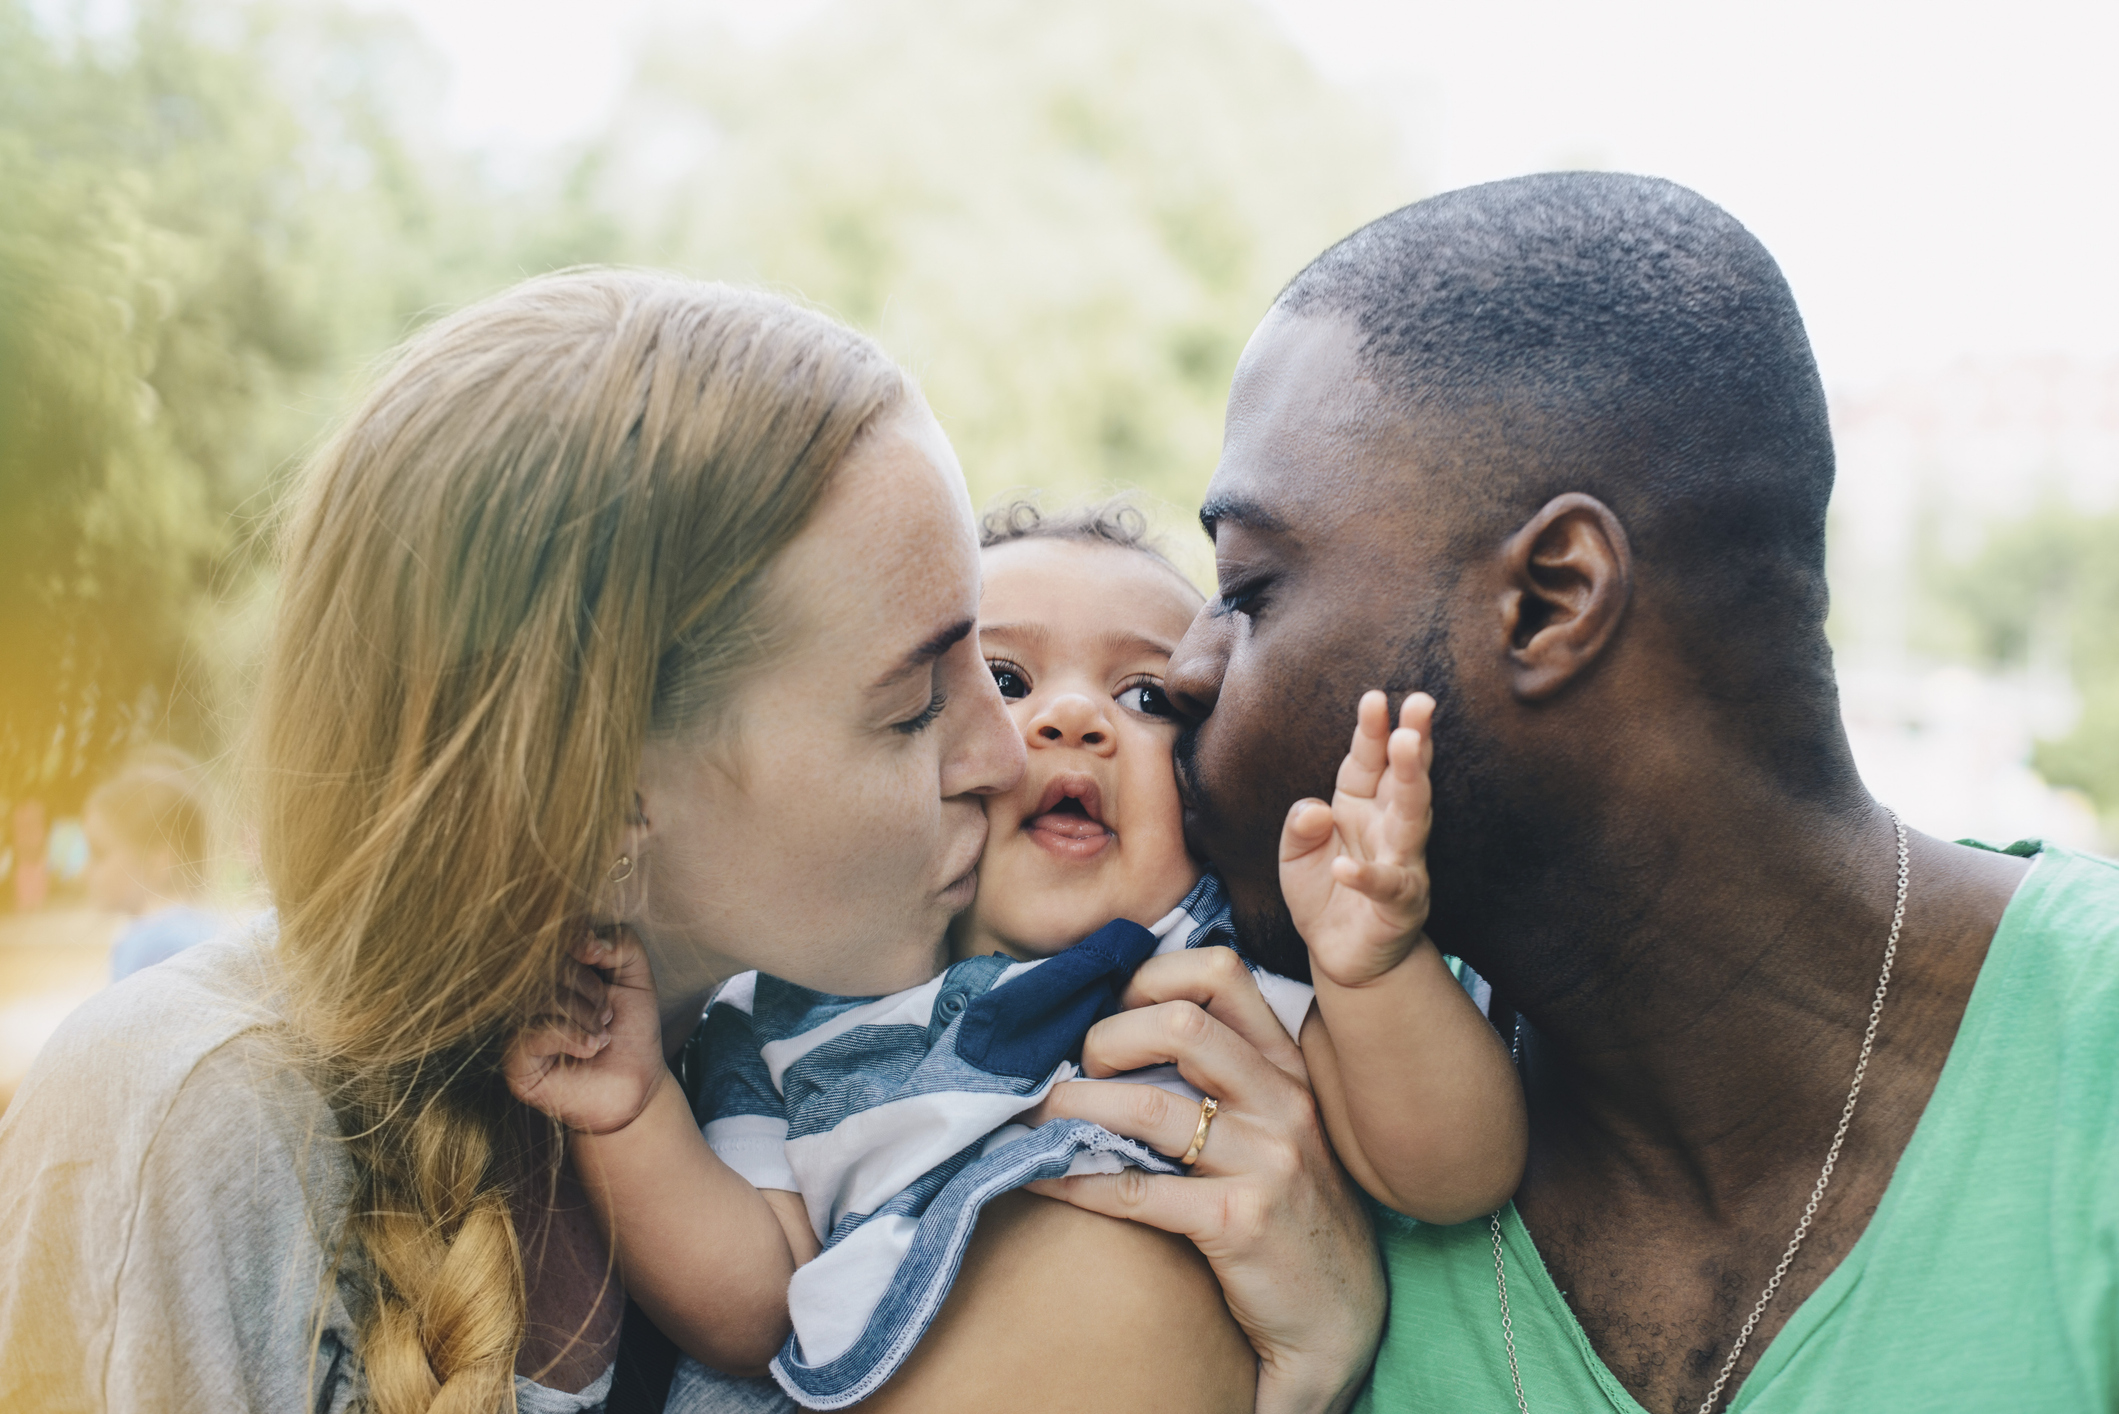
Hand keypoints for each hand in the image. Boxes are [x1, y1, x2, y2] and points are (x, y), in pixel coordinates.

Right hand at [504, 929, 667, 1134]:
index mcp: (556, 969)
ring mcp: (521, 1024)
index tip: (604, 958)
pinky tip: (591, 1047)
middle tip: (610, 1016)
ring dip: (586, 1016)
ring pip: (545, 999)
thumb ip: (623, 943)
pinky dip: (569, 1036)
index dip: (582, 942)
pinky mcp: (516, 1058)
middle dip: (591, 989)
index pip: (557, 938)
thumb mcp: (638, 978)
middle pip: (552, 968)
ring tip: (603, 1036)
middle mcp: (532, 994)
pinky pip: (532, 1033)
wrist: (637, 1084)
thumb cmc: (632, 1031)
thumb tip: (585, 940)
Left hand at [1020, 947, 1384, 1413]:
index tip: (1108, 1008)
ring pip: (1148, 1106)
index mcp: (1288, 1068)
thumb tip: (1123, 1029)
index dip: (1150, 977)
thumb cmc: (1293, 1214)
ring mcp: (1266, 1162)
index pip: (1221, 974)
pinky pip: (1135, 1190)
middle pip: (1180, 1024)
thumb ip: (1227, 1076)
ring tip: (1035, 1117)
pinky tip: (1038, 1175)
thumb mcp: (1279, 1128)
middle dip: (1106, 1037)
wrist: (1340, 1319)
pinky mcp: (1239, 1225)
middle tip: (1073, 1069)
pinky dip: (1072, 1177)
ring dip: (1072, 1107)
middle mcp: (1283, 1102)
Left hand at [1280, 690, 1434, 987]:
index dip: (1372, 730)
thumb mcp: (1294, 853)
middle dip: (1411, 739)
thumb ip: (1299, 826)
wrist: (1342, 954)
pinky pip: (1384, 886)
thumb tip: (1315, 810)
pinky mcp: (1399, 904)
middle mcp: (1388, 826)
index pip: (1368, 759)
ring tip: (1406, 746)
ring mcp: (1402, 862)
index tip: (1375, 697)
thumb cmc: (1323, 891)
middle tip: (1419, 703)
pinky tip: (1346, 866)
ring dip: (1409, 782)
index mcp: (1362, 804)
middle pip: (1403, 778)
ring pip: (1411, 819)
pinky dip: (1366, 876)